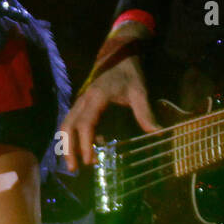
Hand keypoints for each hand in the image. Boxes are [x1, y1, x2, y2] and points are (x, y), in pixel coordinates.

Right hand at [60, 30, 158, 172]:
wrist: (120, 54)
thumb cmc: (129, 73)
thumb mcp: (139, 92)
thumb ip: (145, 113)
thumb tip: (157, 134)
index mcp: (97, 97)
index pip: (86, 123)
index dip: (85, 143)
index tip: (90, 160)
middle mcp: (84, 99)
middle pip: (68, 126)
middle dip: (68, 148)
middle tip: (75, 168)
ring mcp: (80, 101)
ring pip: (66, 124)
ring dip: (67, 144)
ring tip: (74, 163)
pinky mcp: (81, 103)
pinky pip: (72, 122)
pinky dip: (73, 137)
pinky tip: (86, 148)